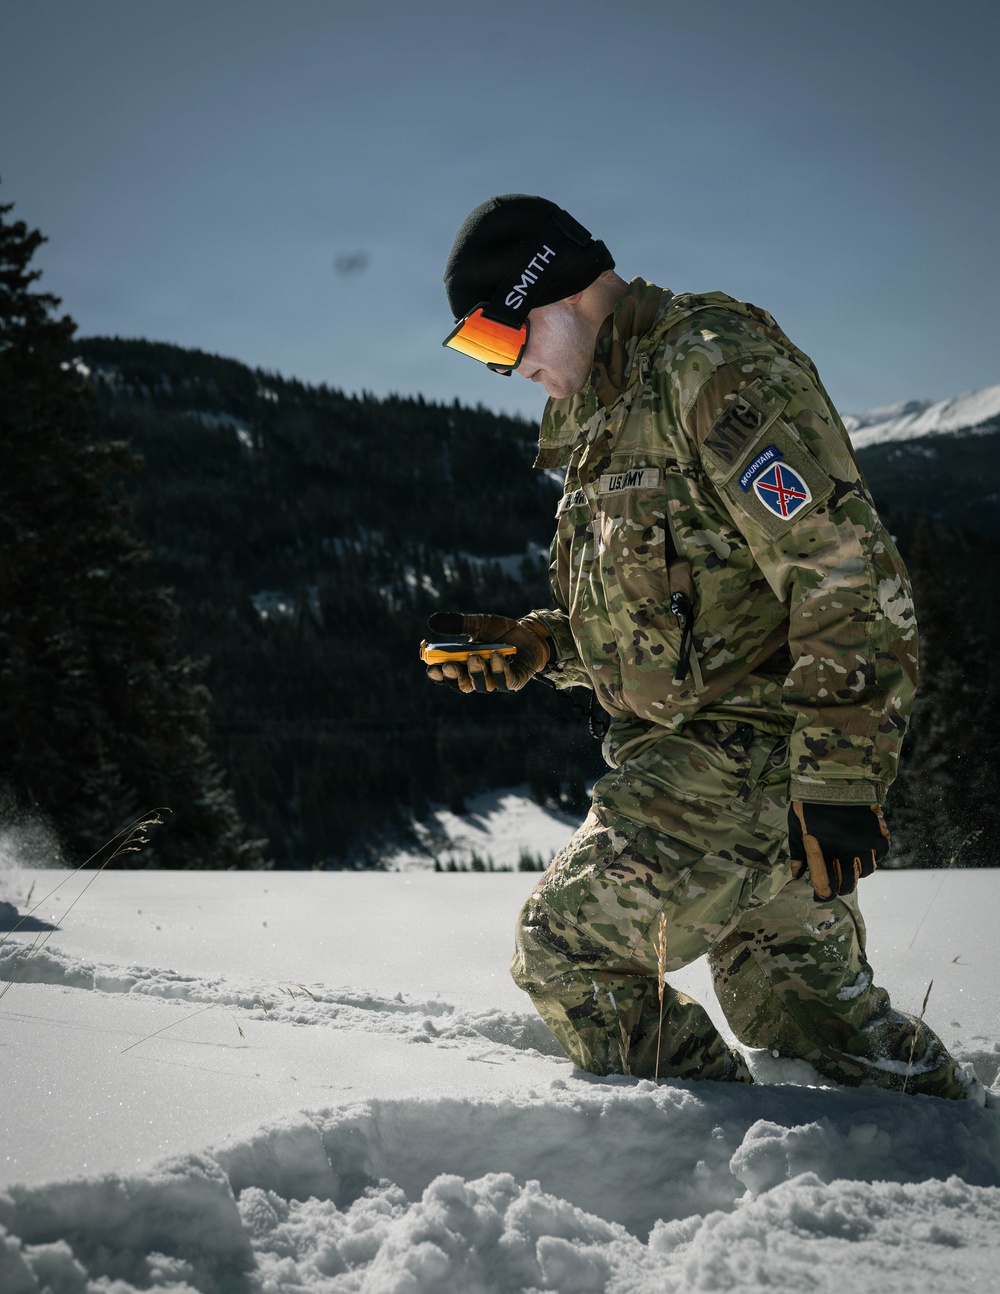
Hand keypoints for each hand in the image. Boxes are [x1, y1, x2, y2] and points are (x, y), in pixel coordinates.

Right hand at [424, 612, 551, 693]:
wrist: (530, 632)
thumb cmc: (501, 631)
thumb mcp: (478, 624)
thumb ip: (458, 624)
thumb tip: (431, 622)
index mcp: (465, 667)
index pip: (448, 676)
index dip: (438, 675)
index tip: (430, 668)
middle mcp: (479, 678)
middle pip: (462, 685)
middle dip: (454, 677)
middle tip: (448, 665)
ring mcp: (497, 681)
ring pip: (483, 685)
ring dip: (477, 672)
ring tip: (474, 656)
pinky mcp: (515, 681)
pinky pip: (505, 681)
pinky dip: (500, 670)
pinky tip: (496, 656)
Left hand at [787, 801, 890, 901]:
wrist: (836, 778)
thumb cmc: (810, 802)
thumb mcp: (797, 826)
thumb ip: (798, 853)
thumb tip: (796, 875)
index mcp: (822, 851)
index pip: (824, 884)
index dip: (822, 894)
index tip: (820, 895)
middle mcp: (844, 852)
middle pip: (847, 884)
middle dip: (841, 887)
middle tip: (837, 883)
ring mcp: (863, 845)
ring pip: (865, 871)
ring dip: (857, 871)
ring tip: (850, 864)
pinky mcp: (877, 834)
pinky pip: (881, 854)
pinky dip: (875, 855)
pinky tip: (866, 850)